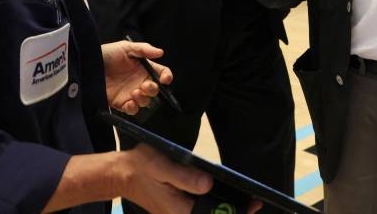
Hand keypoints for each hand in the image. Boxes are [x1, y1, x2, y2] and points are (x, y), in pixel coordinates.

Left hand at [101, 40, 168, 114]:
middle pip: (155, 90)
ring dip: (143, 99)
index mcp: (144, 68)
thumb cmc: (107, 54)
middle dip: (153, 89)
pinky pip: (131, 110)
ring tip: (135, 93)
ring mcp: (131, 93)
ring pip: (145, 102)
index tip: (165, 79)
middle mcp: (140, 82)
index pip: (161, 74)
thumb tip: (160, 52)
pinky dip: (133, 108)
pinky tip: (129, 102)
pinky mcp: (120, 103)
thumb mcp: (125, 47)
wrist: (88, 65)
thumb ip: (143, 49)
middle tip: (145, 86)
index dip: (166, 77)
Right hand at [119, 145, 263, 213]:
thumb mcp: (163, 167)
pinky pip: (199, 211)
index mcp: (180, 210)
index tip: (253, 204)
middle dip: (233, 212)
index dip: (233, 213)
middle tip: (256, 203)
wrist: (121, 173)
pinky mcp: (178, 208)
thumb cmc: (141, 167)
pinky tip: (226, 198)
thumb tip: (208, 184)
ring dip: (225, 210)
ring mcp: (179, 213)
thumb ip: (185, 177)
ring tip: (247, 202)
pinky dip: (214, 207)